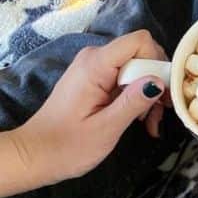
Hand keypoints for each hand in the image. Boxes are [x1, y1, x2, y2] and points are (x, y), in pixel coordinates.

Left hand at [1, 30, 167, 194]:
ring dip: (149, 93)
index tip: (162, 91)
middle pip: (141, 54)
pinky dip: (137, 96)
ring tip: (150, 123)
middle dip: (156, 82)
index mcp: (95, 66)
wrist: (34, 155)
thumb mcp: (106, 128)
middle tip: (160, 113)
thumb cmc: (66, 147)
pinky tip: (141, 119)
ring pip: (137, 68)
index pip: (140, 41)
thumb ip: (134, 101)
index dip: (157, 62)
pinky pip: (126, 78)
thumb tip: (159, 81)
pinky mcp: (95, 79)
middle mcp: (95, 59)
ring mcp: (94, 68)